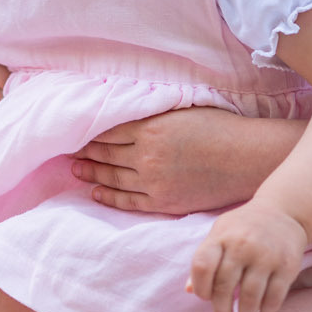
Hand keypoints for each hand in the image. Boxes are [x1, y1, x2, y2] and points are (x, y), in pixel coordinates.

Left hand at [71, 108, 288, 214]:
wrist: (246, 159)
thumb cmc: (220, 128)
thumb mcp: (182, 109)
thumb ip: (154, 112)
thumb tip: (130, 110)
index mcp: (150, 128)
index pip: (108, 131)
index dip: (89, 132)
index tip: (75, 131)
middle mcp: (146, 156)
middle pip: (105, 154)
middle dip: (85, 152)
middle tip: (66, 151)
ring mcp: (153, 181)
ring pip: (112, 178)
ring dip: (91, 173)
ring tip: (75, 170)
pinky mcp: (164, 202)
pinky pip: (128, 201)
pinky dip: (108, 197)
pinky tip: (95, 193)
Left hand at [188, 200, 307, 311]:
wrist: (282, 212)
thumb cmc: (243, 228)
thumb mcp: (220, 234)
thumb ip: (205, 260)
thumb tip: (190, 290)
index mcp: (221, 237)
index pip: (202, 266)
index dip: (200, 288)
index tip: (205, 297)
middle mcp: (242, 245)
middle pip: (224, 285)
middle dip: (221, 309)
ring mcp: (266, 255)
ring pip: (250, 296)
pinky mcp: (287, 265)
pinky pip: (274, 297)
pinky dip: (267, 309)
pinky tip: (263, 307)